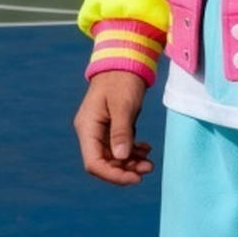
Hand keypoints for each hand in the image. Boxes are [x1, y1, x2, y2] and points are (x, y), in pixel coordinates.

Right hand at [73, 70, 152, 184]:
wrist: (126, 59)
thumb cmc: (123, 78)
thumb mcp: (123, 104)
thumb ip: (121, 130)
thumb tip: (121, 157)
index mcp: (87, 127)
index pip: (94, 162)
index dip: (113, 175)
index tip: (135, 178)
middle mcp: (91, 131)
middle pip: (104, 162)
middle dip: (125, 169)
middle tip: (148, 169)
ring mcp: (100, 129)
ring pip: (113, 155)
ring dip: (130, 162)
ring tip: (149, 162)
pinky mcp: (111, 125)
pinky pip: (119, 145)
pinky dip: (132, 150)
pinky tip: (146, 149)